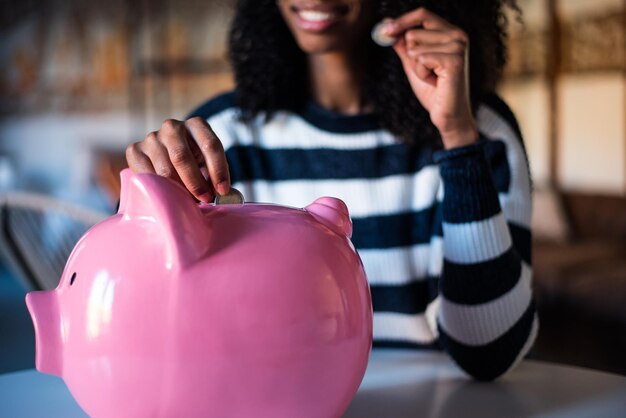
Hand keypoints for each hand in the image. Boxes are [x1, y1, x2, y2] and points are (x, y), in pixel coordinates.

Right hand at [126, 117, 229, 202]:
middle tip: (204, 200)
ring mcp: (152, 137)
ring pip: (164, 169)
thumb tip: (221, 195)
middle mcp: (172, 127)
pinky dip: (159, 190)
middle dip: (195, 183)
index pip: (210, 145)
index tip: (222, 190)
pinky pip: (147, 176)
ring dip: (177, 190)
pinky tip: (168, 198)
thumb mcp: (207, 163)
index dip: (218, 170)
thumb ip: (214, 175)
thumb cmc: (195, 162)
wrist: (166, 156)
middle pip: (182, 157)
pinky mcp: (135, 150)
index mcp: (196, 125)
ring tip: (187, 202)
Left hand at [384, 8, 477, 147]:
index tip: (385, 29)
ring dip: (417, 67)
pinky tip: (435, 82)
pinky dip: (422, 74)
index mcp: (450, 32)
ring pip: (415, 48)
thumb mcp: (413, 63)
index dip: (402, 21)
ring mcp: (458, 46)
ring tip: (433, 78)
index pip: (422, 15)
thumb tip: (387, 24)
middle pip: (413, 32)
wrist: (447, 115)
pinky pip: (420, 59)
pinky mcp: (454, 59)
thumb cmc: (433, 90)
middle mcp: (457, 35)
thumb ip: (403, 44)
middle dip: (411, 56)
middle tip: (428, 72)